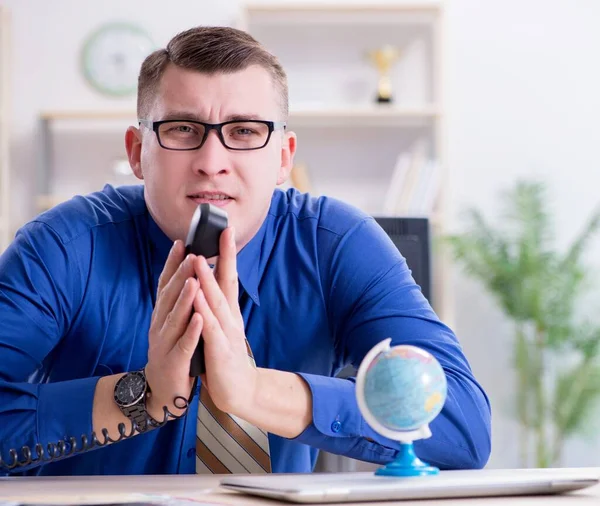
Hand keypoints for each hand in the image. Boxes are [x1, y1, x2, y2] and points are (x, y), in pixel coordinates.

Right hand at [145, 240, 202, 420]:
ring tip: (194, 280)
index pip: (166, 284)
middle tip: (191, 254)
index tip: (181, 242)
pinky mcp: (174, 361)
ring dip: (185, 298)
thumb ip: (178, 301)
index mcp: (163, 314)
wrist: (163, 390)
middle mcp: (160, 324)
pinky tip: (200, 319)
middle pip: (170, 296)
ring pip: (175, 318)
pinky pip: (184, 344)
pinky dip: (192, 331)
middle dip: (180, 274)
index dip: (172, 263)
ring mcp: (165, 343)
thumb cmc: (174, 351)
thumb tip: (187, 273)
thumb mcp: (173, 323)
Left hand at [193, 227, 257, 416]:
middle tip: (221, 232)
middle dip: (224, 257)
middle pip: (227, 283)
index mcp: (228, 312)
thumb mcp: (222, 327)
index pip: (228, 277)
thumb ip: (217, 305)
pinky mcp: (220, 351)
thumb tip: (211, 280)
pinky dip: (204, 313)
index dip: (227, 254)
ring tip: (199, 260)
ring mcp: (227, 334)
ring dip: (208, 281)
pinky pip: (210, 329)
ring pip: (216, 303)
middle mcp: (230, 318)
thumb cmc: (224, 356)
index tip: (226, 231)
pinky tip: (197, 299)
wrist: (239, 392)